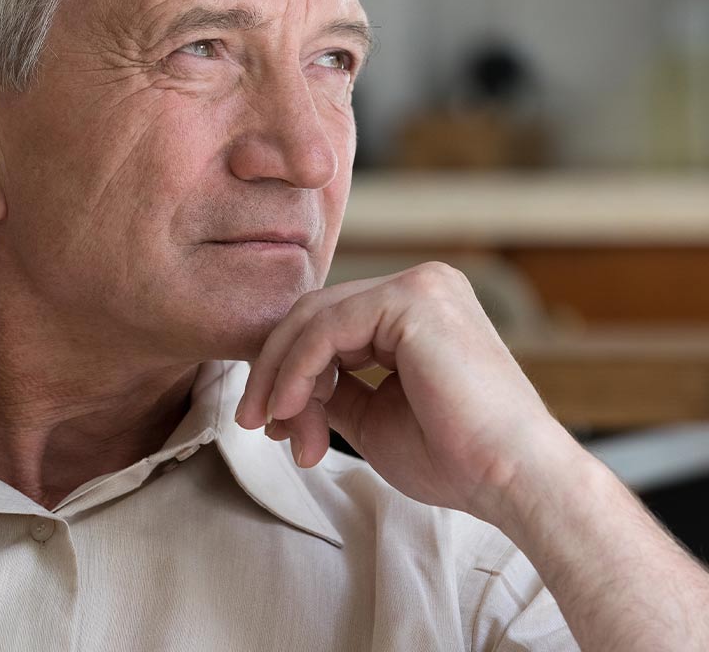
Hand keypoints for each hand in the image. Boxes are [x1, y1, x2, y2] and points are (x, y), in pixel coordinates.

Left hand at [233, 261, 582, 526]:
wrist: (513, 482)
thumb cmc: (455, 460)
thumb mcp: (373, 416)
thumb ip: (334, 389)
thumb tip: (285, 387)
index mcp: (418, 309)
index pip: (328, 324)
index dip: (288, 372)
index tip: (271, 425)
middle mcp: (422, 286)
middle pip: (313, 314)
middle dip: (276, 371)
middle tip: (256, 423)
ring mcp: (420, 286)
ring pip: (312, 318)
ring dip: (283, 377)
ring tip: (277, 428)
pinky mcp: (412, 299)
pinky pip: (326, 329)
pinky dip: (298, 371)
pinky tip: (292, 410)